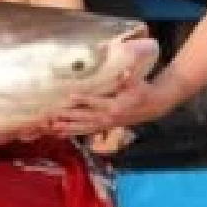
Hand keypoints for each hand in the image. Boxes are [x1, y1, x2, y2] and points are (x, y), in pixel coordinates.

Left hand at [41, 74, 178, 138]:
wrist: (152, 106)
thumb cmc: (142, 90)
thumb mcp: (138, 83)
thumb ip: (129, 77)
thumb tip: (125, 72)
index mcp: (116, 106)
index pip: (96, 102)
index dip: (83, 99)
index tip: (69, 97)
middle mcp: (109, 117)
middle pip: (86, 118)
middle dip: (70, 117)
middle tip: (54, 116)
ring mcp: (107, 124)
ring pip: (85, 127)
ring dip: (69, 128)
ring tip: (54, 129)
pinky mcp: (105, 126)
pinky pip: (88, 131)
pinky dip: (75, 132)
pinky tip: (62, 134)